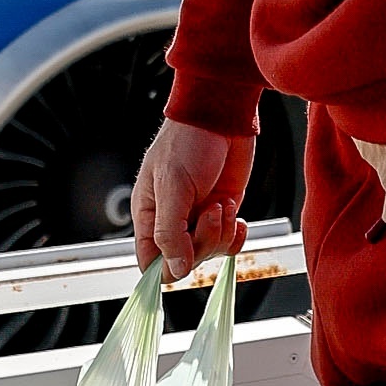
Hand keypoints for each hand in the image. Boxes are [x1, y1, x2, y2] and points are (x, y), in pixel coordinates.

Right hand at [131, 118, 256, 283]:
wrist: (221, 115)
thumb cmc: (188, 140)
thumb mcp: (173, 184)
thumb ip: (170, 230)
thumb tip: (175, 269)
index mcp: (149, 216)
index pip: (151, 263)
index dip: (168, 267)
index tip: (185, 253)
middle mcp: (173, 221)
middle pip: (184, 261)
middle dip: (203, 241)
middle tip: (211, 210)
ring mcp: (198, 218)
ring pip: (209, 253)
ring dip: (221, 233)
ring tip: (222, 203)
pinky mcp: (221, 212)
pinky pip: (228, 243)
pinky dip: (235, 236)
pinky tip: (236, 217)